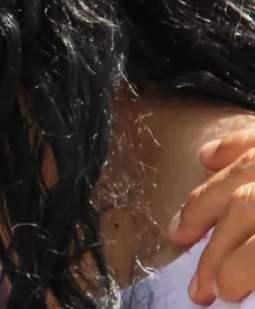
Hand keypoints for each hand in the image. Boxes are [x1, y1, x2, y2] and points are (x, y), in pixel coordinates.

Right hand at [170, 126, 254, 304]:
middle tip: (203, 285)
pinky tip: (206, 160)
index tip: (223, 293)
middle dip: (214, 250)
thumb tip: (250, 281)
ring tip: (180, 231)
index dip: (234, 272)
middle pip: (242, 208)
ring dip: (203, 204)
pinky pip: (252, 135)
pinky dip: (228, 146)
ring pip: (240, 172)